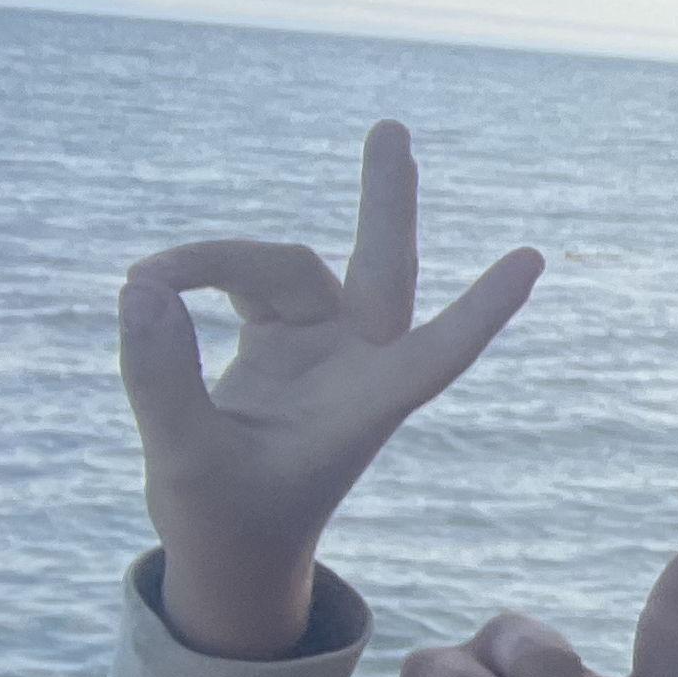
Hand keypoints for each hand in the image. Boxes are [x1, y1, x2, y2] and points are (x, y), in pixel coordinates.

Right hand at [120, 124, 543, 661]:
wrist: (228, 549)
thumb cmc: (228, 520)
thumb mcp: (184, 460)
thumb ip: (163, 379)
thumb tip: (142, 291)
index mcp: (368, 406)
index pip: (441, 351)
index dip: (484, 309)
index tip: (534, 259)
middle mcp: (357, 364)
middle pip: (383, 266)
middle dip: (387, 198)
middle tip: (390, 127)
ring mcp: (324, 346)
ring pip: (282, 269)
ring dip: (214, 262)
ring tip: (145, 278)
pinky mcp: (285, 339)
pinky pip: (249, 283)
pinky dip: (202, 276)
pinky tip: (154, 284)